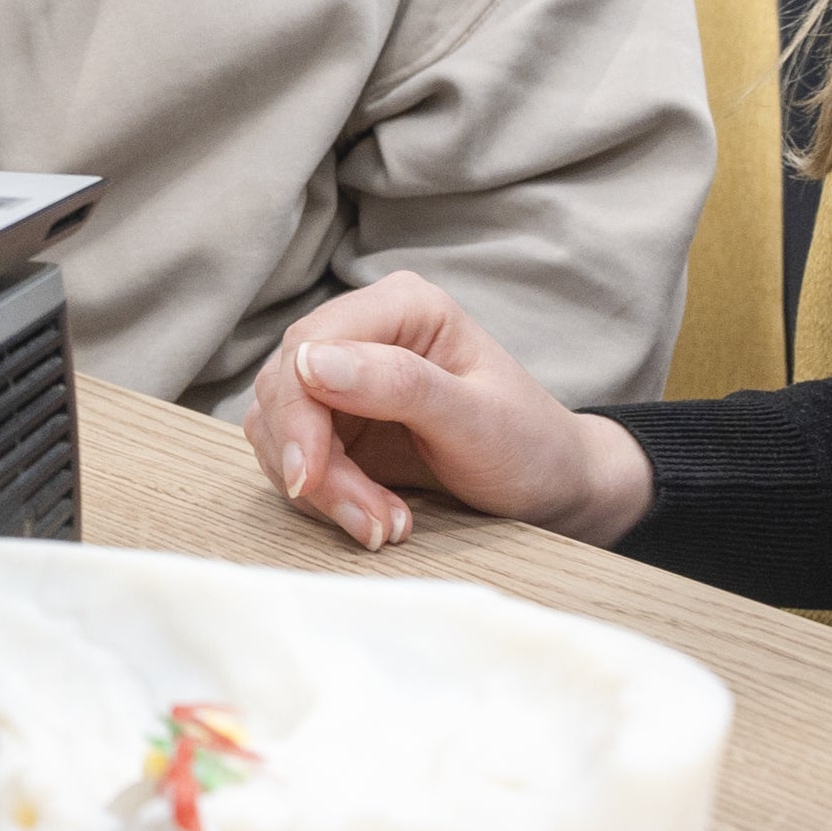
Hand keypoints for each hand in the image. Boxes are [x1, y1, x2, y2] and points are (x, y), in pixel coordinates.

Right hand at [240, 271, 653, 550]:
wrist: (551, 487)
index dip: (298, 415)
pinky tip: (373, 516)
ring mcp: (345, 378)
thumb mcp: (476, 419)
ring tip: (382, 524)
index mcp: (403, 306)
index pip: (310, 346)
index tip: (308, 479)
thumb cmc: (530, 446)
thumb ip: (399, 384)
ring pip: (280, 426)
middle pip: (286, 388)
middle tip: (370, 522)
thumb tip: (309, 362)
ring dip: (319, 487)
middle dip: (316, 465)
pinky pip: (293, 454)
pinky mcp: (336, 422)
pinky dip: (323, 495)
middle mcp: (365, 331)